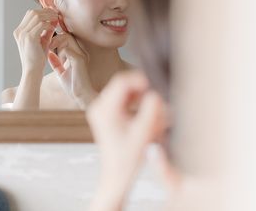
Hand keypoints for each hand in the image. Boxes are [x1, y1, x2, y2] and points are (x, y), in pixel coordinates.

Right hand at [13, 8, 58, 75]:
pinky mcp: (29, 38)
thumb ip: (47, 29)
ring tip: (56, 19)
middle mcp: (19, 31)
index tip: (52, 13)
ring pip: (37, 16)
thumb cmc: (37, 58)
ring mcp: (23, 34)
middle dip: (46, 11)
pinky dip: (48, 24)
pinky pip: (40, 24)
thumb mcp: (42, 41)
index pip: (30, 14)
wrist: (32, 71)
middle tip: (56, 14)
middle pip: (32, 12)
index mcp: (19, 31)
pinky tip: (53, 29)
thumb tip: (54, 18)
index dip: (42, 11)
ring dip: (48, 16)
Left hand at [47, 32, 95, 107]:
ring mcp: (81, 55)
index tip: (47, 44)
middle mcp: (80, 52)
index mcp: (76, 54)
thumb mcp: (61, 72)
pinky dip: (60, 53)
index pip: (66, 38)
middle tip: (48, 46)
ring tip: (51, 50)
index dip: (56, 38)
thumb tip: (49, 54)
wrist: (81, 97)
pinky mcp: (80, 60)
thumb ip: (56, 63)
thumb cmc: (73, 86)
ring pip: (67, 38)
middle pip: (67, 35)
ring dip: (57, 43)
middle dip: (55, 38)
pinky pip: (68, 49)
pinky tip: (57, 59)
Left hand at [86, 70, 169, 208]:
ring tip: (153, 102)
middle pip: (120, 86)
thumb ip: (151, 111)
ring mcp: (100, 111)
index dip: (138, 80)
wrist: (116, 176)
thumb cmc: (126, 160)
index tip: (153, 84)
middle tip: (155, 93)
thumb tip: (156, 94)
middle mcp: (99, 107)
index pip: (121, 82)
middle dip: (140, 88)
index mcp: (104, 109)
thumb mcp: (143, 133)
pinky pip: (120, 101)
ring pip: (121, 93)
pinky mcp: (105, 116)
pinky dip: (133, 102)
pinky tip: (145, 109)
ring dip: (137, 95)